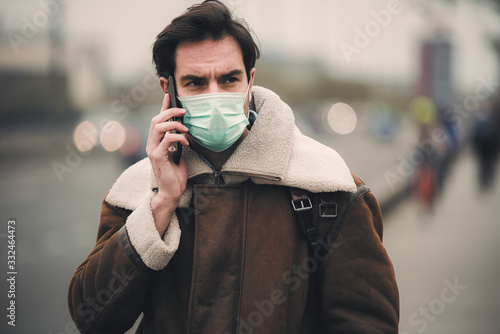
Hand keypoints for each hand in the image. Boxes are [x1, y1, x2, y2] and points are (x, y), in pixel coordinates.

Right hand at [146, 92, 188, 235]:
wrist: (171, 191)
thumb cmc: (175, 174)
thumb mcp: (178, 153)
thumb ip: (177, 141)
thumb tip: (184, 127)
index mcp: (156, 142)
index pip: (158, 119)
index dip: (163, 106)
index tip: (169, 94)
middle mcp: (151, 144)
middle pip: (156, 119)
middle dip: (169, 111)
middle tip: (184, 110)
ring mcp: (152, 150)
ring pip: (158, 127)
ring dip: (174, 123)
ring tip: (186, 128)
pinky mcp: (157, 157)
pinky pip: (166, 140)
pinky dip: (177, 137)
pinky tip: (186, 142)